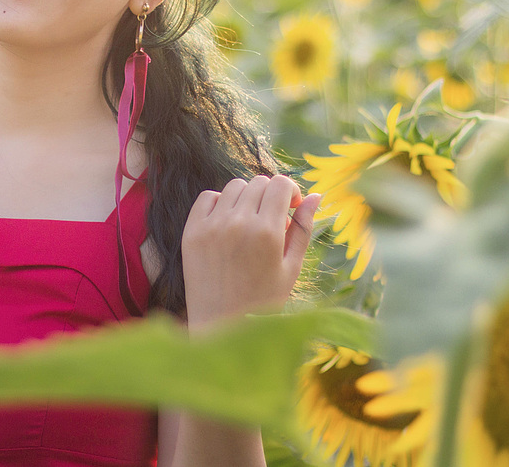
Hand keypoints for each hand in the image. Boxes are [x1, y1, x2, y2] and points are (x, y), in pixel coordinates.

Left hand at [180, 174, 320, 330]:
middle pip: (258, 183)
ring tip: (250, 224)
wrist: (220, 326)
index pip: (280, 184)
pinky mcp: (192, 231)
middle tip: (273, 221)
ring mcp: (212, 225)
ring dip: (247, 198)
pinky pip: (208, 197)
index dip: (290, 191)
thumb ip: (304, 228)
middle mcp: (238, 223)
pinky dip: (220, 203)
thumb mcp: (291, 267)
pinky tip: (229, 223)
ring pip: (234, 187)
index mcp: (267, 232)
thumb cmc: (263, 301)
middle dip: (270, 196)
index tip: (292, 207)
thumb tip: (317, 196)